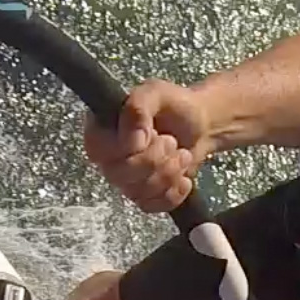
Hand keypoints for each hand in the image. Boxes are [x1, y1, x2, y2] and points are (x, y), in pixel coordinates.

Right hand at [86, 79, 211, 212]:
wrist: (203, 126)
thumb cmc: (176, 106)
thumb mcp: (156, 94)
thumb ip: (138, 107)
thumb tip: (131, 140)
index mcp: (103, 128)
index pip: (97, 150)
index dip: (126, 148)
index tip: (151, 134)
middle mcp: (108, 156)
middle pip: (119, 174)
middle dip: (155, 160)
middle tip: (171, 142)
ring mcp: (124, 179)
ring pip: (137, 192)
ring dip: (168, 173)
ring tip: (181, 154)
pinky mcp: (143, 196)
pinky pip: (151, 205)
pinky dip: (173, 193)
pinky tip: (183, 177)